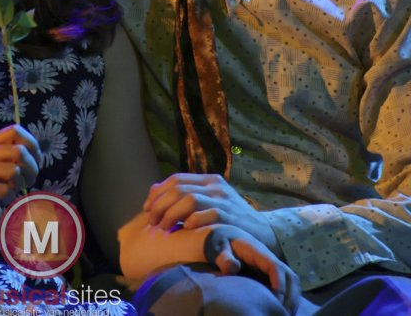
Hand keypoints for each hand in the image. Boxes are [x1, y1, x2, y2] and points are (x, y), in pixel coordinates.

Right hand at [0, 125, 41, 232]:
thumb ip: (8, 159)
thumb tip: (36, 157)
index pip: (16, 130)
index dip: (32, 145)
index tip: (34, 161)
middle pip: (20, 151)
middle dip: (32, 168)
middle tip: (28, 181)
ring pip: (14, 171)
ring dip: (19, 185)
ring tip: (11, 192)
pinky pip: (4, 190)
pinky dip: (9, 198)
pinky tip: (3, 201)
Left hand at [144, 173, 281, 258]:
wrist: (264, 231)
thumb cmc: (231, 219)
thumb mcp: (210, 201)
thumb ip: (185, 195)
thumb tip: (153, 190)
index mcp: (209, 180)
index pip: (176, 179)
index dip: (158, 192)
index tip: (146, 208)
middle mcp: (215, 186)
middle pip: (179, 189)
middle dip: (160, 205)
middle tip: (152, 221)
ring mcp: (224, 200)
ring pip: (189, 199)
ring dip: (171, 214)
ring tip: (163, 227)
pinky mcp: (230, 216)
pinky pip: (207, 214)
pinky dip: (192, 220)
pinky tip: (184, 228)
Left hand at [204, 225, 299, 314]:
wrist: (221, 237)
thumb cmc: (218, 242)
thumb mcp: (216, 246)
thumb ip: (223, 257)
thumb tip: (233, 268)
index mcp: (256, 250)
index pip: (275, 266)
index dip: (279, 283)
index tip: (277, 300)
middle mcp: (268, 258)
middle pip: (289, 275)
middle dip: (290, 295)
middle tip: (284, 313)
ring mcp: (270, 266)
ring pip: (291, 281)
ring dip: (292, 298)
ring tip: (285, 315)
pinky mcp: (268, 274)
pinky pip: (285, 285)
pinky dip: (288, 298)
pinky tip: (281, 311)